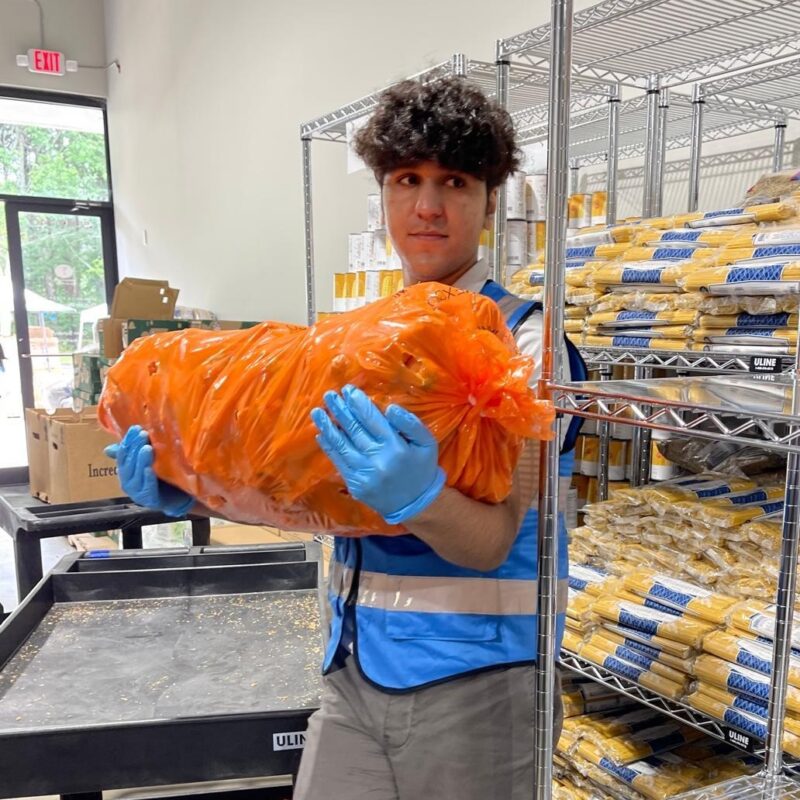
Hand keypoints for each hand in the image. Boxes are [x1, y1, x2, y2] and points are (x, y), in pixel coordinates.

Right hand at [105, 425, 193, 517]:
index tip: (136, 428)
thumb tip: (108, 448)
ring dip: (141, 460)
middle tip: (143, 434)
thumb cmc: (163, 476)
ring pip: (136, 474)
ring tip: (147, 448)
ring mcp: (137, 494)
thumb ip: (136, 451)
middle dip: (135, 447)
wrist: (180, 497)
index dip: (128, 441)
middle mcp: (127, 483)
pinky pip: (147, 488)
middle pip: (129, 463)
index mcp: (126, 472)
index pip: (123, 454)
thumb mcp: (150, 460)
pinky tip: (149, 469)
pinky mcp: (149, 501)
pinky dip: (147, 478)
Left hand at [311, 385, 444, 524]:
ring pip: (341, 445)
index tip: (348, 390)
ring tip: (317, 411)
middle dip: (340, 410)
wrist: (415, 504)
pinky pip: (338, 462)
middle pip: (354, 429)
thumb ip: (411, 423)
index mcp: (396, 446)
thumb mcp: (427, 443)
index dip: (358, 403)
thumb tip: (390, 408)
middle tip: (329, 395)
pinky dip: (329, 447)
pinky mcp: (355, 484)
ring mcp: (364, 473)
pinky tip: (321, 434)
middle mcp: (377, 459)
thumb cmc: (421, 468)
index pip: (372, 419)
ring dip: (327, 426)